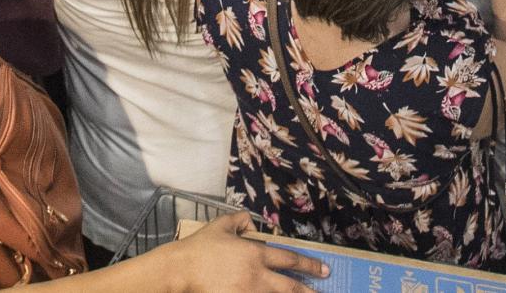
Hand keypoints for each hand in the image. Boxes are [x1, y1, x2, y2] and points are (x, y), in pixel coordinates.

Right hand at [157, 212, 329, 290]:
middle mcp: (257, 276)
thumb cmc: (200, 247)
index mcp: (256, 254)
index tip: (324, 270)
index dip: (310, 265)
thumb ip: (240, 220)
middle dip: (309, 292)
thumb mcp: (221, 225)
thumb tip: (251, 221)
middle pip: (290, 287)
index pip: (290, 259)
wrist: (181, 270)